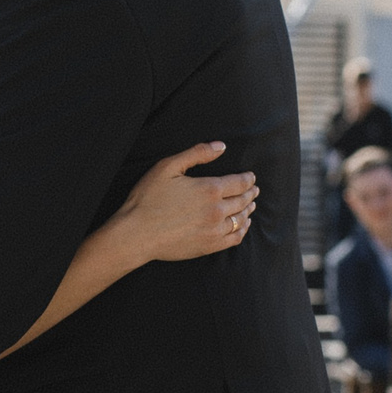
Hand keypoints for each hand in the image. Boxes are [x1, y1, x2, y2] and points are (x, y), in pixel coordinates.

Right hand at [110, 142, 256, 261]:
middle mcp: (217, 210)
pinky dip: (242, 230)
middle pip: (243, 200)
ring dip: (248, 210)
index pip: (239, 183)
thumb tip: (221, 146)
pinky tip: (242, 225)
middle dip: (251, 193)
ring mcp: (214, 230)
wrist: (136, 234)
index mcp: (210, 189)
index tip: (251, 177)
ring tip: (251, 205)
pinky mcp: (209, 246)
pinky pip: (235, 238)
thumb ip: (196, 153)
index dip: (248, 179)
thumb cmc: (148, 198)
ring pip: (241, 219)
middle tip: (255, 190)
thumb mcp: (168, 167)